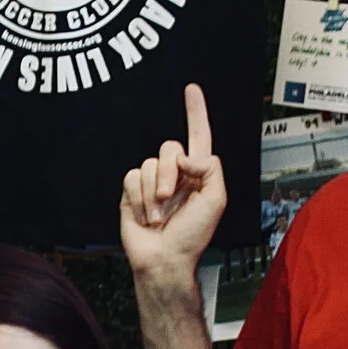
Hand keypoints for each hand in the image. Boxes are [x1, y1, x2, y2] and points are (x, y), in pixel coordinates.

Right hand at [119, 85, 226, 282]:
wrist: (163, 259)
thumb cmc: (192, 236)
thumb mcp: (216, 200)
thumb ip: (211, 169)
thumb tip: (187, 156)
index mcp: (198, 173)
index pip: (198, 135)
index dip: (195, 111)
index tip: (192, 89)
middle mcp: (175, 173)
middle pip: (168, 147)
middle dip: (168, 174)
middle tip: (169, 200)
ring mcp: (153, 182)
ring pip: (148, 164)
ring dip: (153, 193)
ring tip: (158, 216)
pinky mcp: (132, 191)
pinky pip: (131, 177)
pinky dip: (138, 198)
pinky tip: (144, 216)